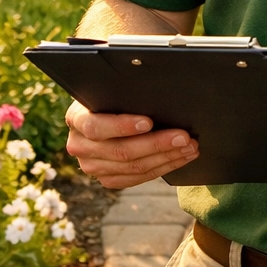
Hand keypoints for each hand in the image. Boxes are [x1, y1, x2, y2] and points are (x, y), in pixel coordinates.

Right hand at [65, 100, 198, 188]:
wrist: (104, 112)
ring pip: (132, 167)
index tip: (149, 122)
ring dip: (166, 157)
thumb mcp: (112, 88)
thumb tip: (154, 89)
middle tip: (184, 136)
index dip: (123, 126)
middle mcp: (79, 145)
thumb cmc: (113, 94)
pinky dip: (162, 168)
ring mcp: (91, 165)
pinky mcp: (106, 177)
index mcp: (76, 118)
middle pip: (120, 151)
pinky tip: (181, 158)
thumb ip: (125, 91)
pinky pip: (136, 178)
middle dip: (157, 143)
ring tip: (190, 147)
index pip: (96, 126)